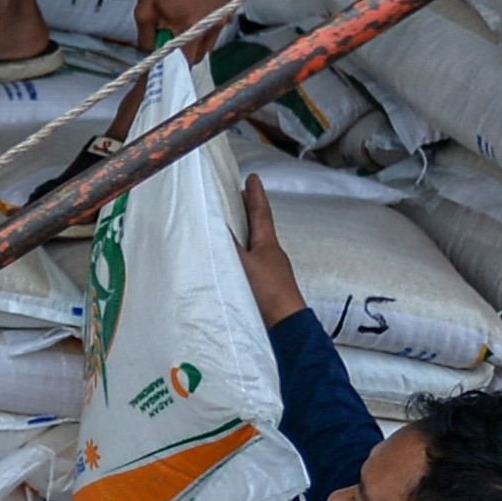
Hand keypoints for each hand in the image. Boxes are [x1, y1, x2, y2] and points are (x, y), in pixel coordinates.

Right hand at [236, 177, 303, 326]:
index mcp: (268, 243)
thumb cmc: (268, 290)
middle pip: (261, 225)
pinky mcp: (267, 283)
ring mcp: (271, 268)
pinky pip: (254, 258)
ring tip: (234, 223)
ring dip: (247, 230)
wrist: (286, 322)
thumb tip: (216, 227)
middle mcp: (272, 252)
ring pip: (257, 242)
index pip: (261, 213)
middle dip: (250, 209)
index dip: (256, 195)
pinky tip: (236, 258)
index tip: (253, 178)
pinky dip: (245, 250)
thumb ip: (229, 246)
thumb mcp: (244, 264)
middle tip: (242, 195)